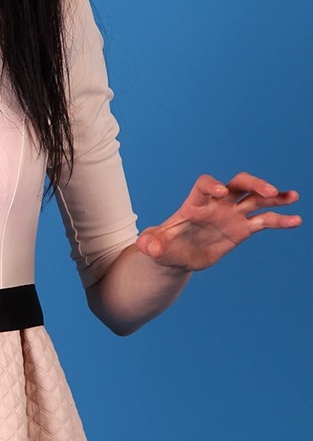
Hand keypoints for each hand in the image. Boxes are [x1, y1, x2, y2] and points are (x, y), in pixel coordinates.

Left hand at [135, 172, 300, 271]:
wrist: (177, 256)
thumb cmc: (163, 246)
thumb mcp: (154, 247)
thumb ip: (151, 244)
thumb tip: (146, 246)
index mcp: (194, 204)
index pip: (204, 186)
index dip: (211, 185)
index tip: (219, 192)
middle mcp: (217, 204)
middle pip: (237, 184)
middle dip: (252, 184)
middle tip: (268, 191)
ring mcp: (231, 215)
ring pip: (255, 199)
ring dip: (273, 197)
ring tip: (292, 197)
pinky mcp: (242, 229)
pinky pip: (263, 221)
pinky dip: (279, 220)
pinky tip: (295, 220)